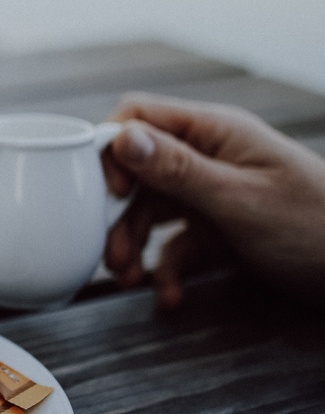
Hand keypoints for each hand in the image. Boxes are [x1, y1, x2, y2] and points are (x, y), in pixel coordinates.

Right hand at [103, 95, 324, 308]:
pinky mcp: (221, 232)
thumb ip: (178, 170)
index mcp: (215, 132)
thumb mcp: (240, 199)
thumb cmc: (316, 224)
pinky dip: (168, 270)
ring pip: (154, 213)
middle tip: (111, 251)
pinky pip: (178, 246)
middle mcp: (209, 158)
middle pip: (140, 173)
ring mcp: (214, 195)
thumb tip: (121, 137)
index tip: (108, 192)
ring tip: (128, 279)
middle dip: (119, 213)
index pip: (141, 118)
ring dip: (136, 245)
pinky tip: (171, 295)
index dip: (113, 150)